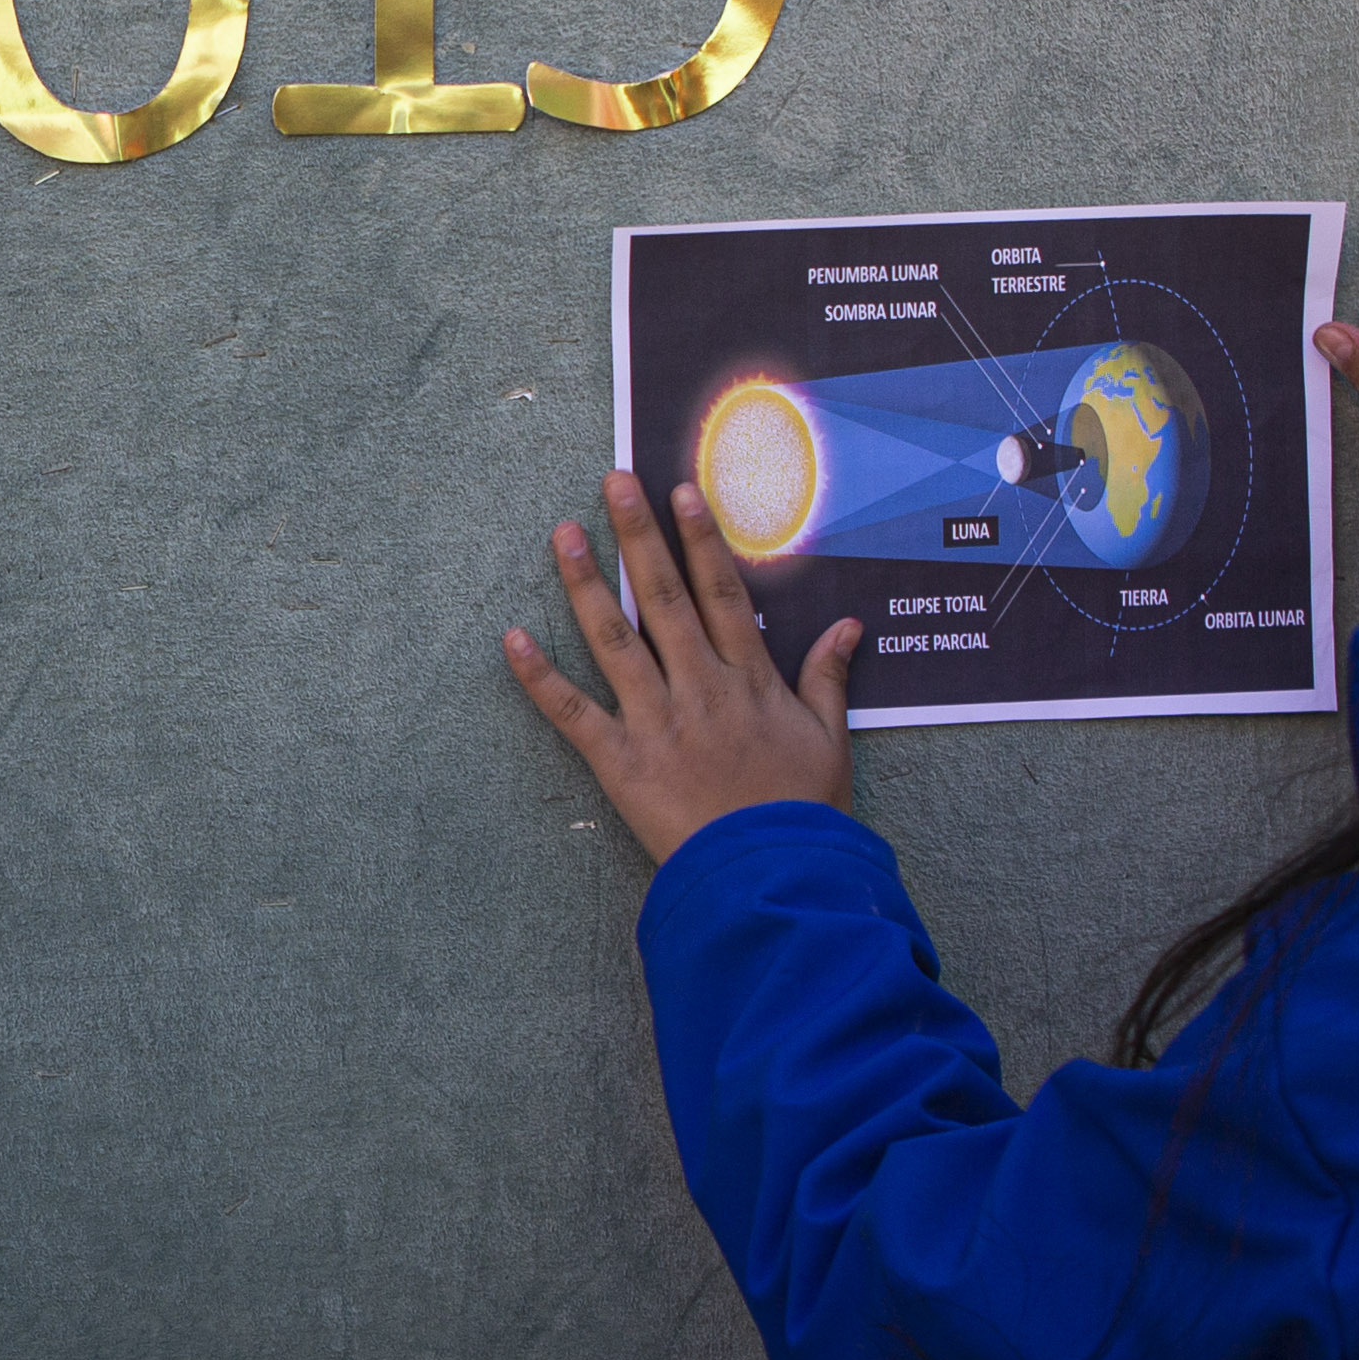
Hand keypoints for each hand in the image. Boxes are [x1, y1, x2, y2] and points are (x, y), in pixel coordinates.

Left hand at [504, 469, 864, 859]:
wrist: (773, 877)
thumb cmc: (803, 812)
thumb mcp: (829, 739)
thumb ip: (828, 677)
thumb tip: (847, 625)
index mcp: (749, 680)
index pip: (722, 593)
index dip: (700, 540)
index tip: (680, 492)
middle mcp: (701, 688)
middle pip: (663, 598)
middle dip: (638, 536)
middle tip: (613, 481)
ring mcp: (657, 722)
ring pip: (614, 640)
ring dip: (586, 584)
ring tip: (564, 534)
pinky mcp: (621, 762)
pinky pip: (573, 713)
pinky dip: (539, 678)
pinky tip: (511, 639)